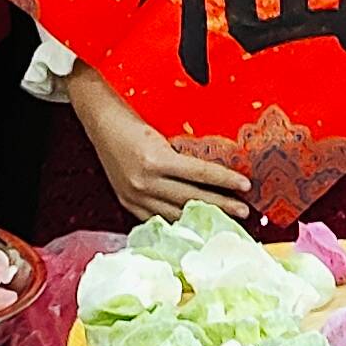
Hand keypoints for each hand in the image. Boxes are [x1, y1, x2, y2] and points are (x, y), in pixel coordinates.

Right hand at [65, 70, 250, 220]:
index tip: (245, 186)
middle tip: (244, 211)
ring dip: (202, 217)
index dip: (225, 181)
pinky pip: (158, 218)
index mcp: (156, 159)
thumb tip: (215, 170)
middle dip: (221, 205)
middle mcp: (146, 182)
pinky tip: (194, 224)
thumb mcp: (160, 133)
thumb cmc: (131, 120)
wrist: (99, 123)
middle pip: (192, 198)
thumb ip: (182, 155)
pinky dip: (178, 221)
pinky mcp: (128, 202)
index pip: (200, 174)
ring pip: (177, 212)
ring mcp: (136, 196)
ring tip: (224, 220)